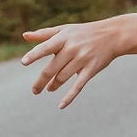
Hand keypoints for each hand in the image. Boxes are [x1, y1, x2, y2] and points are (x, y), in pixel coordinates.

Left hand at [21, 13, 136, 107]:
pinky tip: (61, 106)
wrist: (112, 35)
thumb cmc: (84, 32)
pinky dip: (69, 97)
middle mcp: (72, 48)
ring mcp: (82, 59)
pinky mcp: (91, 69)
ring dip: (54, 85)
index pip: (46, 47)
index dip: (34, 55)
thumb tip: (25, 36)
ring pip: (63, 77)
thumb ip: (44, 34)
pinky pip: (78, 86)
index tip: (24, 62)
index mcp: (63, 38)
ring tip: (49, 88)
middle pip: (52, 68)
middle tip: (34, 91)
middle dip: (41, 81)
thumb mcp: (65, 30)